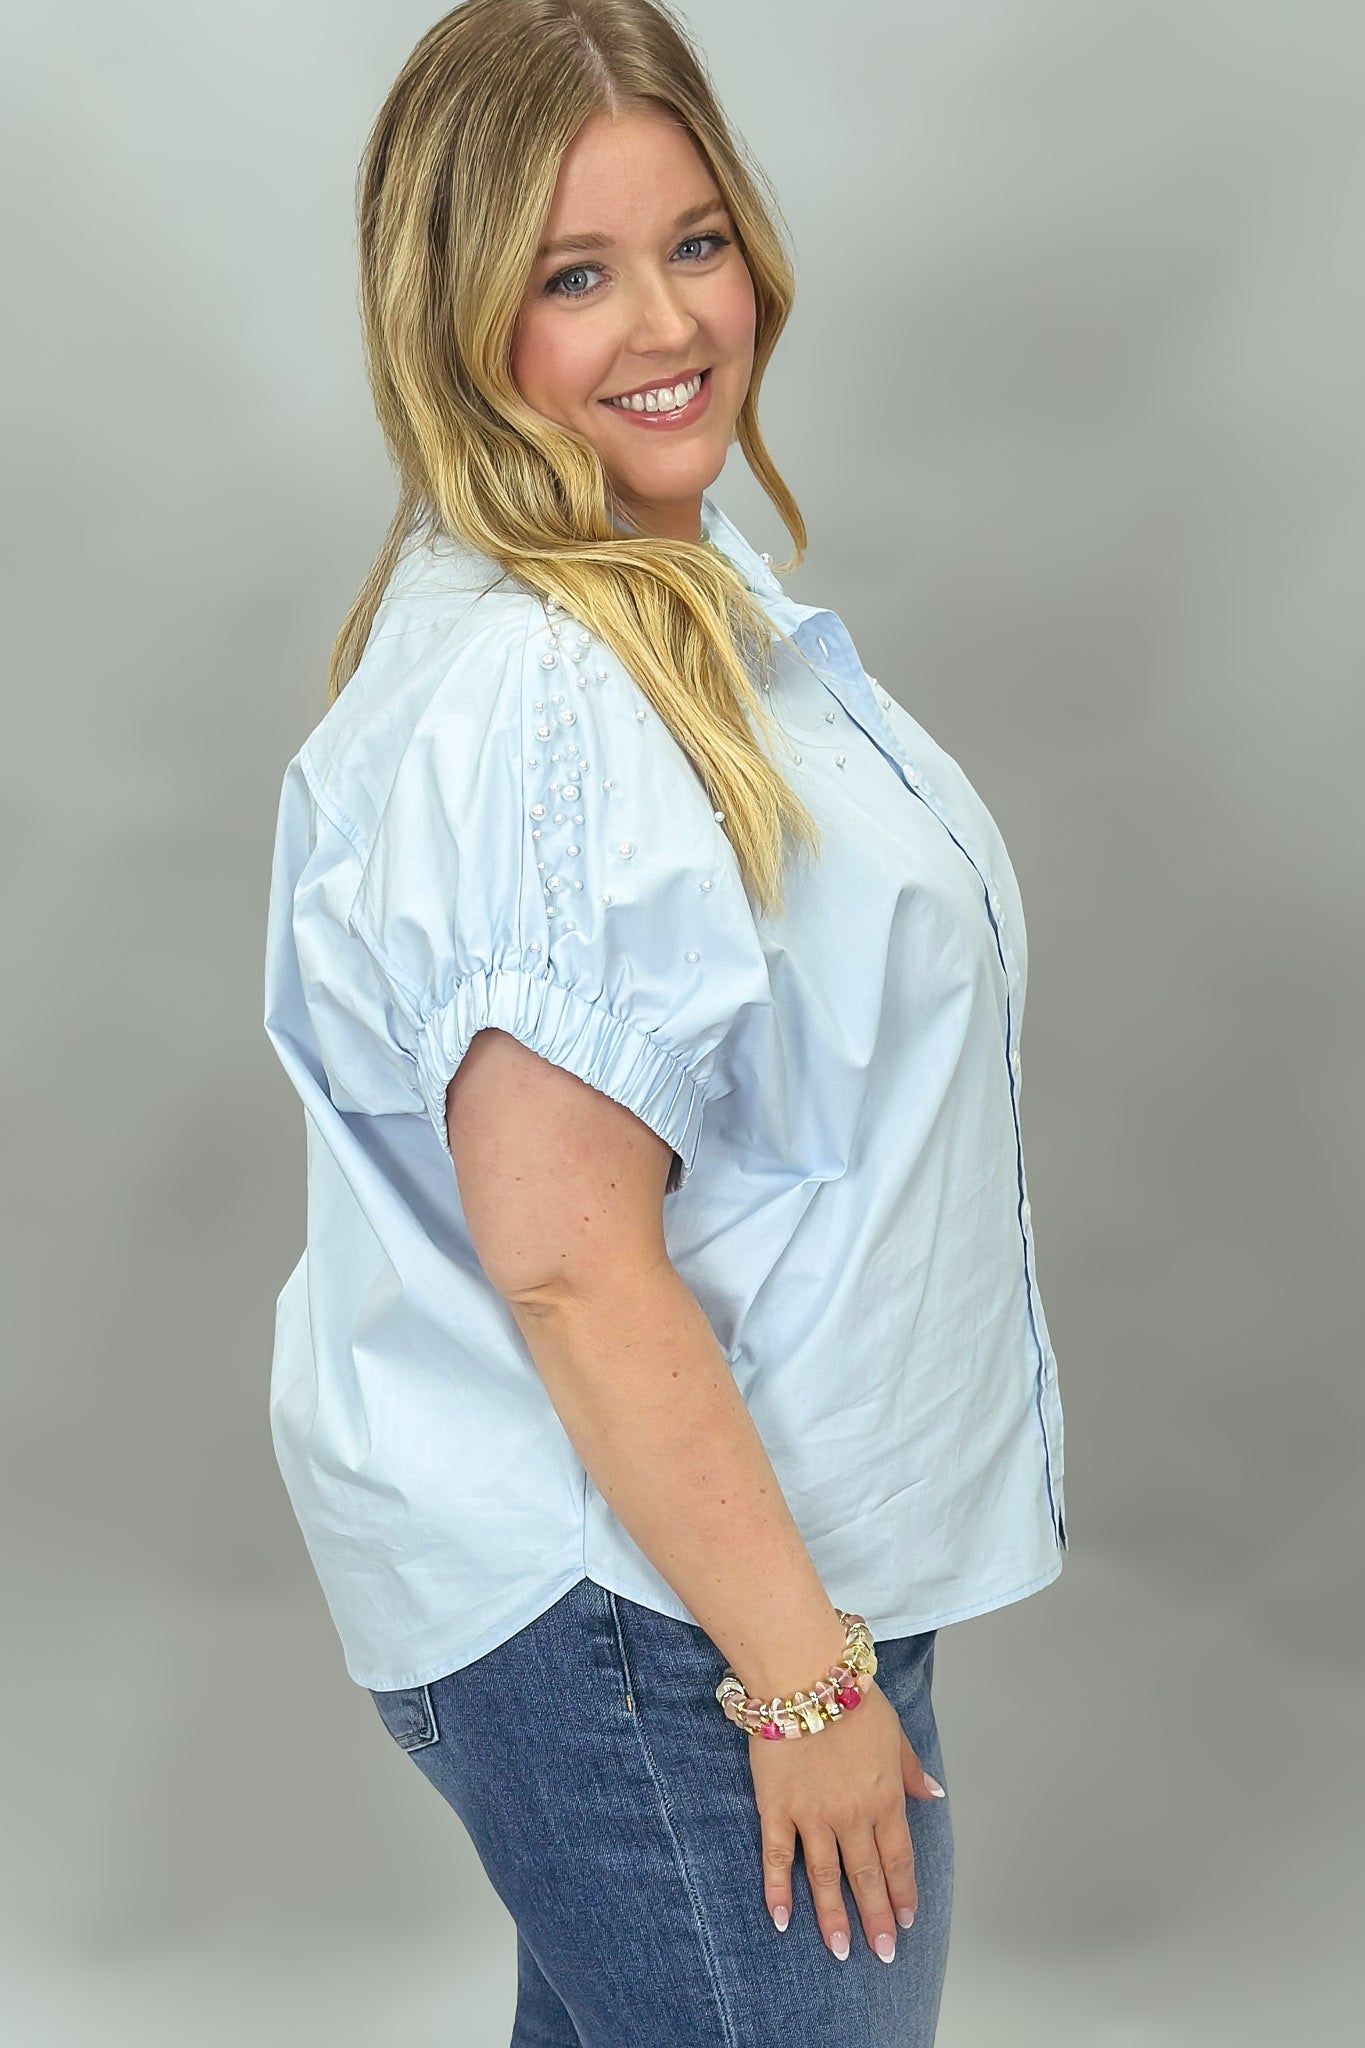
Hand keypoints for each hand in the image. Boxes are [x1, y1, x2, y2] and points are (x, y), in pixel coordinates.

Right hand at [747, 1680, 943, 1961]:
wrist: (805, 1676)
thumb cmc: (853, 1696)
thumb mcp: (894, 1731)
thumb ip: (911, 1769)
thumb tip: (933, 1794)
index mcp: (884, 1797)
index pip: (898, 1857)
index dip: (903, 1891)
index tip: (906, 1921)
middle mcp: (851, 1815)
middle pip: (866, 1876)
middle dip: (875, 1918)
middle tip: (881, 1953)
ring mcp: (811, 1815)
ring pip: (824, 1877)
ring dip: (833, 1917)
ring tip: (839, 1951)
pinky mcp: (776, 1807)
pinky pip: (776, 1856)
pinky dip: (778, 1889)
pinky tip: (782, 1919)